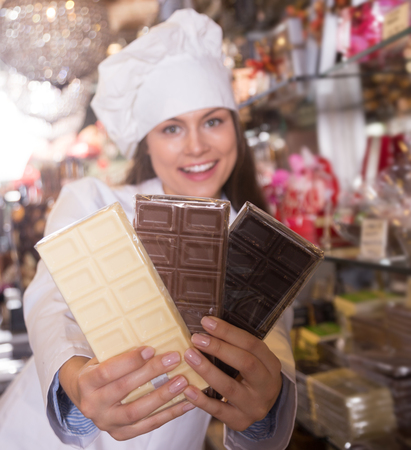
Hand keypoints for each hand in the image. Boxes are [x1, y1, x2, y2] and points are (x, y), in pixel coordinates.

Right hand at [58, 347, 194, 440]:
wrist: (85, 396)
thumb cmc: (100, 370)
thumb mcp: (102, 357)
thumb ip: (122, 351)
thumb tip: (155, 336)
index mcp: (86, 382)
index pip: (108, 371)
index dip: (130, 361)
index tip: (151, 349)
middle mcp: (93, 405)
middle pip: (124, 389)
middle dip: (151, 373)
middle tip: (174, 359)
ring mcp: (107, 423)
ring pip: (137, 411)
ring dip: (163, 396)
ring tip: (183, 381)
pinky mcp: (121, 434)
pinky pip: (148, 425)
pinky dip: (169, 414)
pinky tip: (187, 402)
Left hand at [182, 317, 281, 431]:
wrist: (260, 404)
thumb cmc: (251, 374)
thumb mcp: (253, 358)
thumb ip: (235, 344)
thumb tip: (207, 324)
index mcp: (271, 364)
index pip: (252, 344)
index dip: (228, 332)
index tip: (207, 322)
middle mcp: (267, 386)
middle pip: (245, 363)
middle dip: (218, 348)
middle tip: (196, 338)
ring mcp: (255, 406)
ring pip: (230, 388)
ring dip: (207, 370)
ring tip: (189, 356)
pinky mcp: (241, 421)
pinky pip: (219, 411)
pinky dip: (202, 400)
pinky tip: (188, 389)